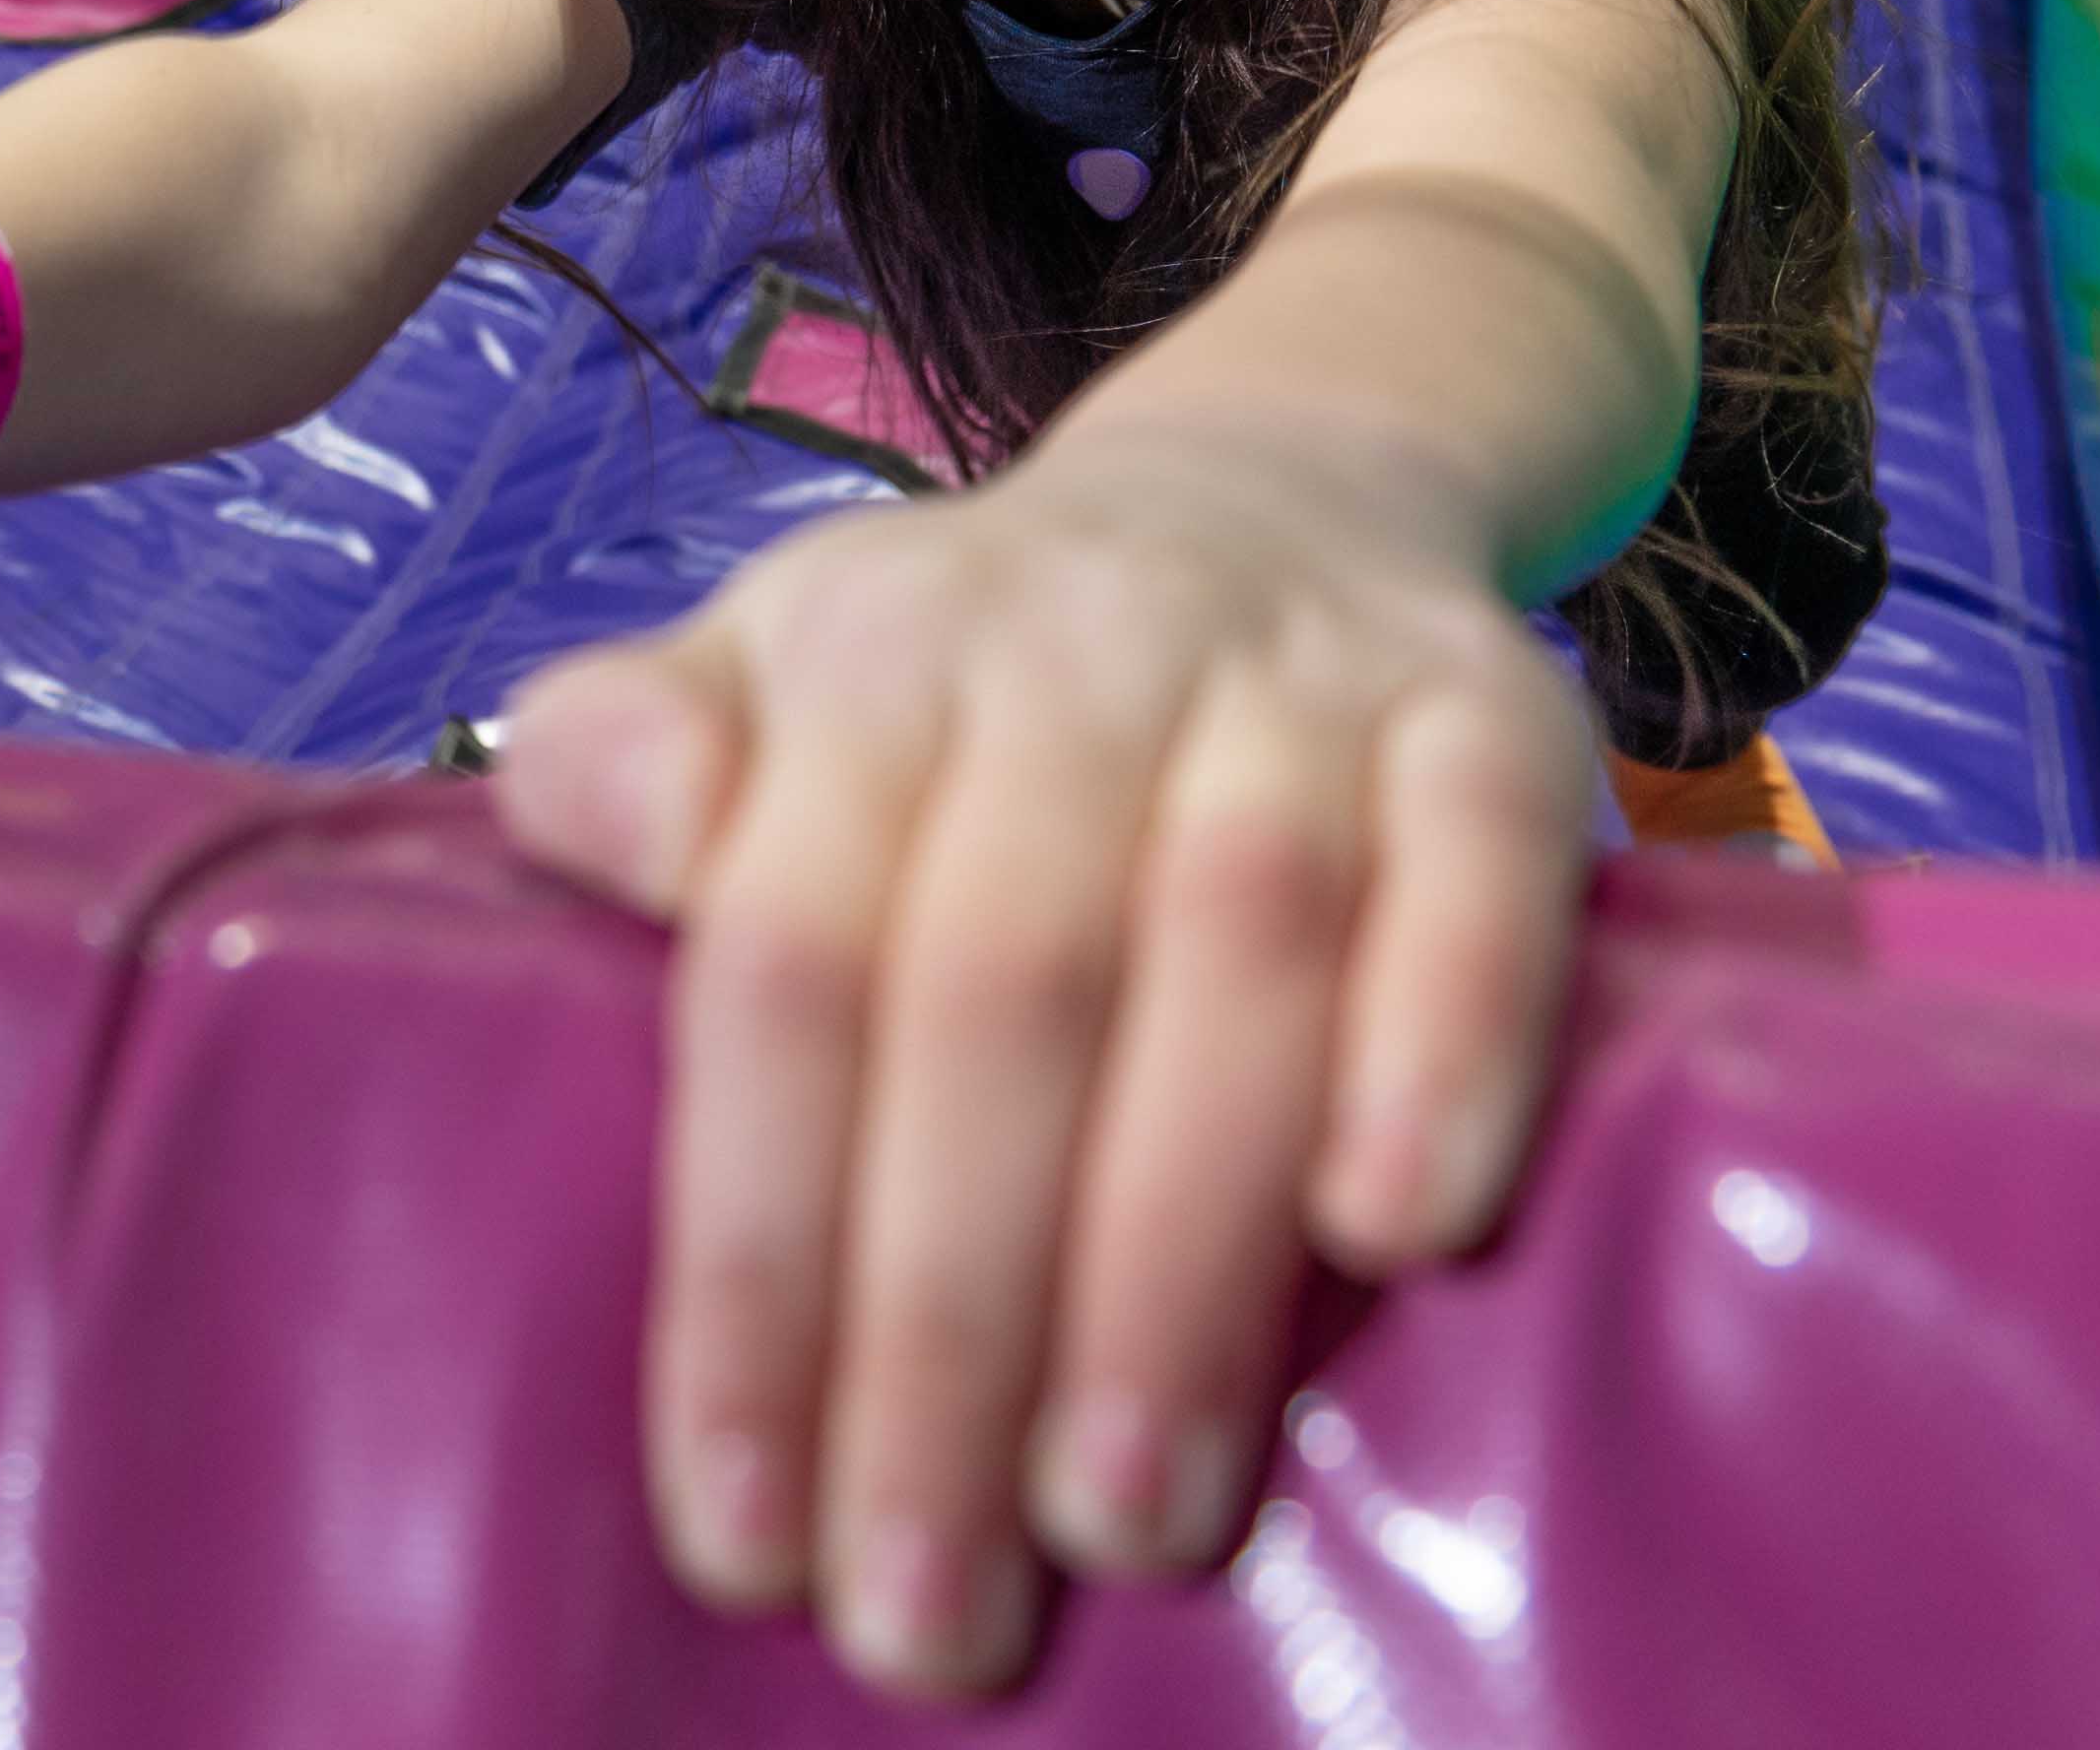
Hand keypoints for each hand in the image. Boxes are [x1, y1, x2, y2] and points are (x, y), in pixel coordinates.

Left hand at [495, 455, 1594, 1703]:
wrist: (1279, 488)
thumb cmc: (975, 689)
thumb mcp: (771, 683)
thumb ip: (633, 758)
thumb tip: (598, 813)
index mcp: (867, 665)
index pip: (781, 967)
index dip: (757, 1258)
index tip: (745, 1539)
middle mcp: (1075, 650)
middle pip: (992, 989)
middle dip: (950, 1326)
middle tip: (933, 1611)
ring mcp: (1296, 676)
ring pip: (1233, 944)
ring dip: (1180, 1247)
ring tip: (1129, 1518)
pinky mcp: (1501, 708)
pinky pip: (1489, 860)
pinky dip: (1449, 1033)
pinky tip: (1400, 1231)